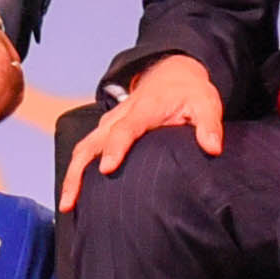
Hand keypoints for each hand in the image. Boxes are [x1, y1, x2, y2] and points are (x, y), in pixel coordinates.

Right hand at [60, 52, 225, 209]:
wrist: (173, 74)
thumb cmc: (189, 93)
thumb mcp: (206, 103)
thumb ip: (209, 125)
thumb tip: (213, 148)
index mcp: (144, 109)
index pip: (125, 129)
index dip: (115, 148)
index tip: (106, 168)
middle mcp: (120, 115)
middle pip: (91, 142)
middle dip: (77, 171)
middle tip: (70, 200)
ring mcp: (110, 122)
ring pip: (84, 147)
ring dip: (72, 174)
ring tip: (66, 204)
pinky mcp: (107, 129)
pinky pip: (87, 148)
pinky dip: (77, 169)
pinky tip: (77, 194)